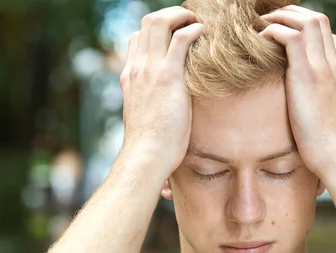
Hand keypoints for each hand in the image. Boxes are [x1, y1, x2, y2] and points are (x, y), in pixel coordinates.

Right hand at [119, 7, 202, 176]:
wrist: (147, 155)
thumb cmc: (151, 145)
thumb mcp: (146, 116)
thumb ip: (152, 102)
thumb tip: (165, 105)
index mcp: (130, 76)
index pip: (138, 37)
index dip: (158, 30)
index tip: (177, 35)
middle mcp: (137, 68)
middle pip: (148, 22)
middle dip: (171, 15)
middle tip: (191, 22)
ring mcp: (150, 70)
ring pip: (160, 22)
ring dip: (182, 16)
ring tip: (199, 23)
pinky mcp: (168, 77)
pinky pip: (180, 39)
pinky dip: (193, 29)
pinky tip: (204, 34)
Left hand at [260, 6, 335, 178]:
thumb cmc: (331, 149)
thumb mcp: (330, 123)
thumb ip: (322, 110)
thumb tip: (310, 115)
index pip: (329, 37)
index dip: (307, 29)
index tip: (285, 33)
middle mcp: (335, 67)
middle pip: (319, 20)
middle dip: (293, 14)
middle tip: (269, 20)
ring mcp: (324, 69)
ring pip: (307, 21)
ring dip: (281, 17)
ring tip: (261, 25)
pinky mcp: (307, 77)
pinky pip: (290, 38)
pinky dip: (273, 32)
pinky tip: (259, 41)